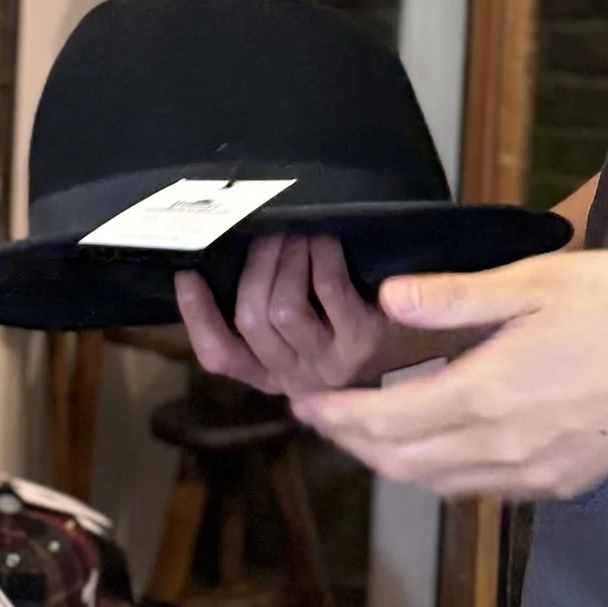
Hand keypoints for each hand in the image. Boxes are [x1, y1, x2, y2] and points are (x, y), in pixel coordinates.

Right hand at [173, 231, 394, 399]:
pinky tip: (325, 237)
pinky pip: (329, 291)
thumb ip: (264, 315)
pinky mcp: (362, 341)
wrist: (420, 343)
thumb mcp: (302, 334)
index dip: (197, 316)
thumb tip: (221, 260)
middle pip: (250, 319)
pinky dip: (322, 257)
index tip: (186, 273)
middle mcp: (295, 376)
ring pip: (283, 308)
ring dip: (285, 258)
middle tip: (262, 229)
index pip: (218, 355)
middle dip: (253, 265)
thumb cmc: (349, 324)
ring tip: (294, 231)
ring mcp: (329, 364)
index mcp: (270, 374)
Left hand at [293, 248, 607, 500]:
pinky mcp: (560, 484)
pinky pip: (480, 490)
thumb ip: (460, 296)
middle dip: (352, 444)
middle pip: (401, 465)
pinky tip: (442, 444)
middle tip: (324, 417)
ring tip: (370, 431)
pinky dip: (442, 474)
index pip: (386, 421)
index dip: (335, 416)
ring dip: (393, 463)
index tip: (304, 401)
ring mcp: (533, 473)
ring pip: (438, 485)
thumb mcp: (542, 280)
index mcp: (490, 392)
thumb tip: (389, 300)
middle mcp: (503, 446)